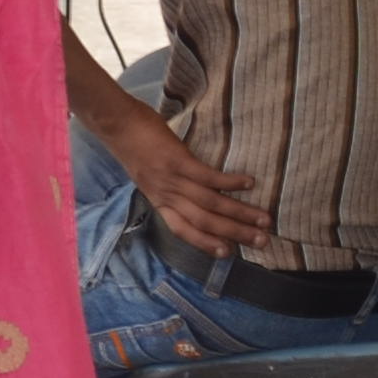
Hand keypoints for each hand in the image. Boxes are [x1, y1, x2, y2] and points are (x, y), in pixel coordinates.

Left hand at [97, 96, 268, 258]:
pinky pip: (207, 177)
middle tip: (262, 241)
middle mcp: (166, 195)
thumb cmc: (132, 145)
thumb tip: (189, 189)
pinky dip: (229, 183)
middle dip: (235, 233)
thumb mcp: (147, 174)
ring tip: (263, 219)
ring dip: (239, 213)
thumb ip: (167, 185)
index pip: (184, 230)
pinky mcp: (176, 160)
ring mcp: (171, 179)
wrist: (114, 123)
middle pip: (204, 222)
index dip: (206, 244)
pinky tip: (249, 184)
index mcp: (158, 200)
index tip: (229, 254)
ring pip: (210, 204)